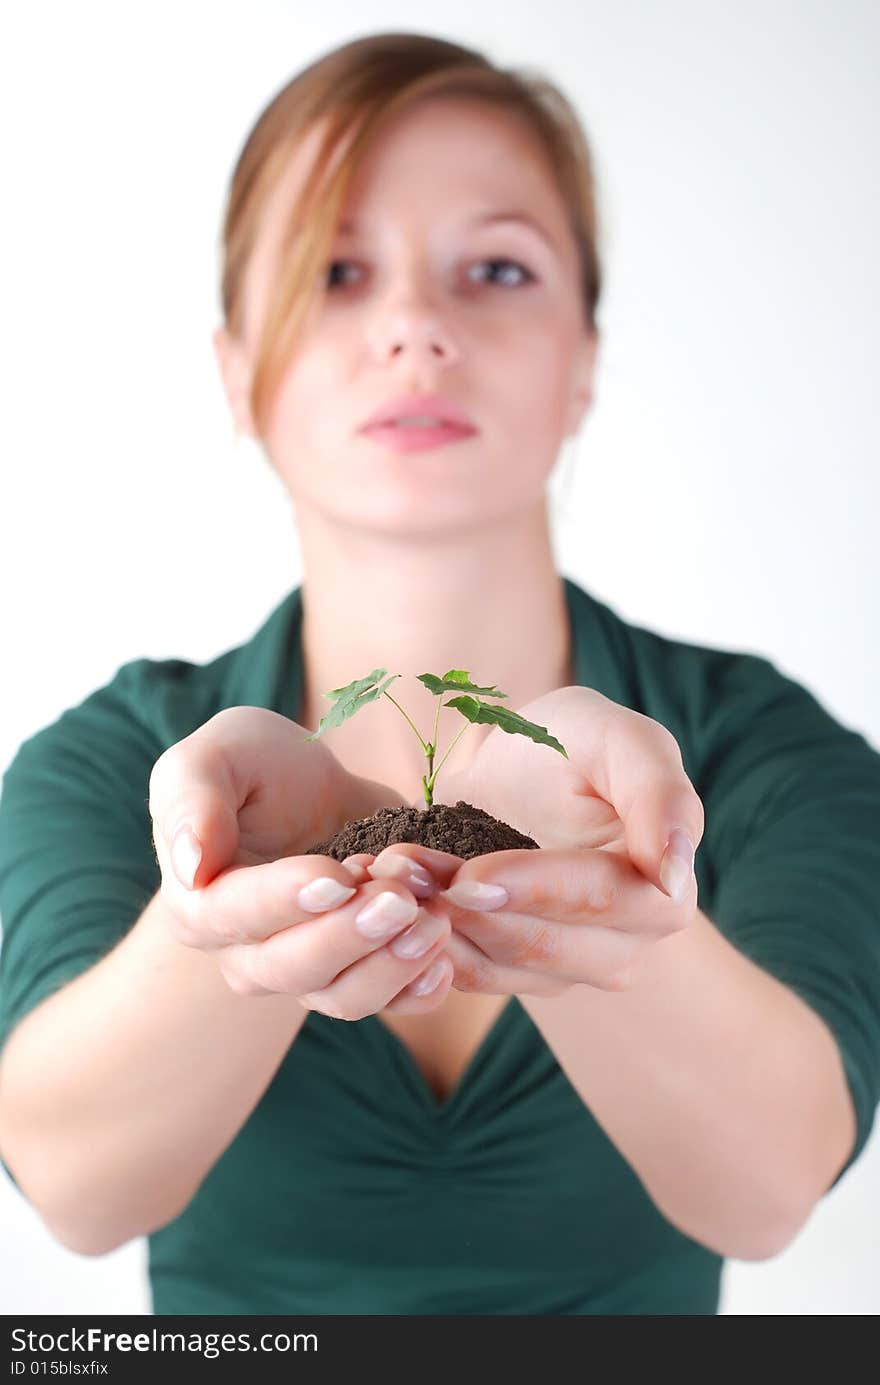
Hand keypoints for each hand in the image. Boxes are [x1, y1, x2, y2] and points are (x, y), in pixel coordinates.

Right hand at [147, 707, 455, 1014]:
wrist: (308, 787)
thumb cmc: (251, 766)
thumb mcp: (215, 756)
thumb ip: (192, 800)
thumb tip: (190, 864)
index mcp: (199, 903)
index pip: (238, 914)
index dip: (288, 900)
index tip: (337, 876)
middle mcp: (246, 953)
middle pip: (295, 967)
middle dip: (352, 936)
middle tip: (402, 899)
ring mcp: (305, 970)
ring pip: (345, 996)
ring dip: (393, 966)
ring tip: (434, 921)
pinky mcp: (357, 971)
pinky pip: (389, 1002)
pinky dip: (419, 989)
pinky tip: (446, 959)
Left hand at [362, 686, 704, 996]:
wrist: (516, 769)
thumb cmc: (574, 743)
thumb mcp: (618, 738)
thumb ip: (660, 791)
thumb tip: (675, 875)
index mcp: (664, 891)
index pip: (604, 901)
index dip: (535, 889)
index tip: (468, 876)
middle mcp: (627, 945)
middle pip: (545, 945)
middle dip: (466, 907)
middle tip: (399, 865)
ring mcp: (571, 969)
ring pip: (499, 963)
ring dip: (433, 922)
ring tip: (388, 870)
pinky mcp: (516, 976)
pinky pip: (467, 975)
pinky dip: (421, 942)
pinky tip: (387, 897)